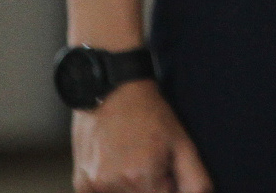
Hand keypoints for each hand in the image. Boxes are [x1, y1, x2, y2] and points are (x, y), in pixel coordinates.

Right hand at [72, 81, 209, 192]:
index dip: (169, 186)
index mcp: (143, 177)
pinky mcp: (81, 184)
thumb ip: (194, 178)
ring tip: (133, 159)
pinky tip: (117, 165)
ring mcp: (94, 186)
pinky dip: (112, 187)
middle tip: (150, 161)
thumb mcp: (182, 142)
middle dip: (152, 186)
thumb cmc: (149, 114)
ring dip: (132, 187)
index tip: (167, 170)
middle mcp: (115, 185)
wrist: (111, 92)